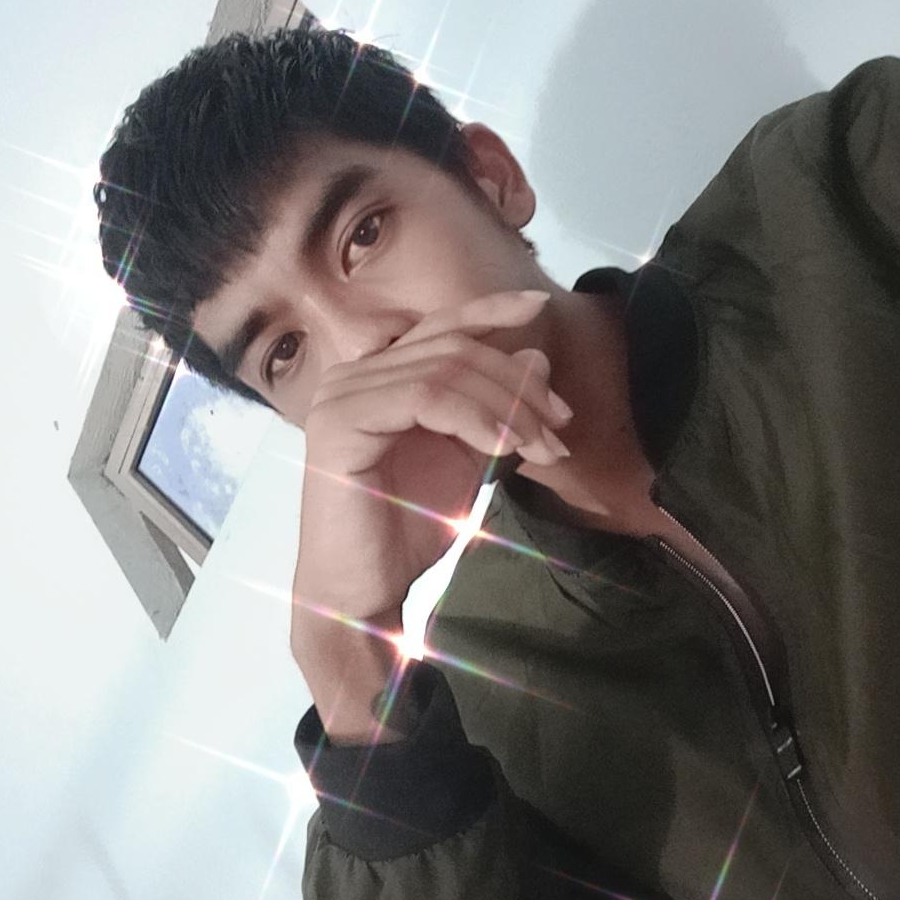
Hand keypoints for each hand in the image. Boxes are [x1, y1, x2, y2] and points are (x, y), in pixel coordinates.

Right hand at [291, 288, 573, 631]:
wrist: (363, 590)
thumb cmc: (407, 528)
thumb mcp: (468, 458)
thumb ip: (496, 408)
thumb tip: (536, 357)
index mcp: (375, 375)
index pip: (439, 327)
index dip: (490, 310)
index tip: (538, 308)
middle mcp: (350, 375)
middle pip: (452, 348)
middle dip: (517, 383)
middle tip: (559, 428)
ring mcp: (340, 396)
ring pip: (444, 369)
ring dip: (507, 405)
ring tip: (542, 447)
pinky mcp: (340, 424)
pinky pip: (424, 397)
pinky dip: (476, 417)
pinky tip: (506, 446)